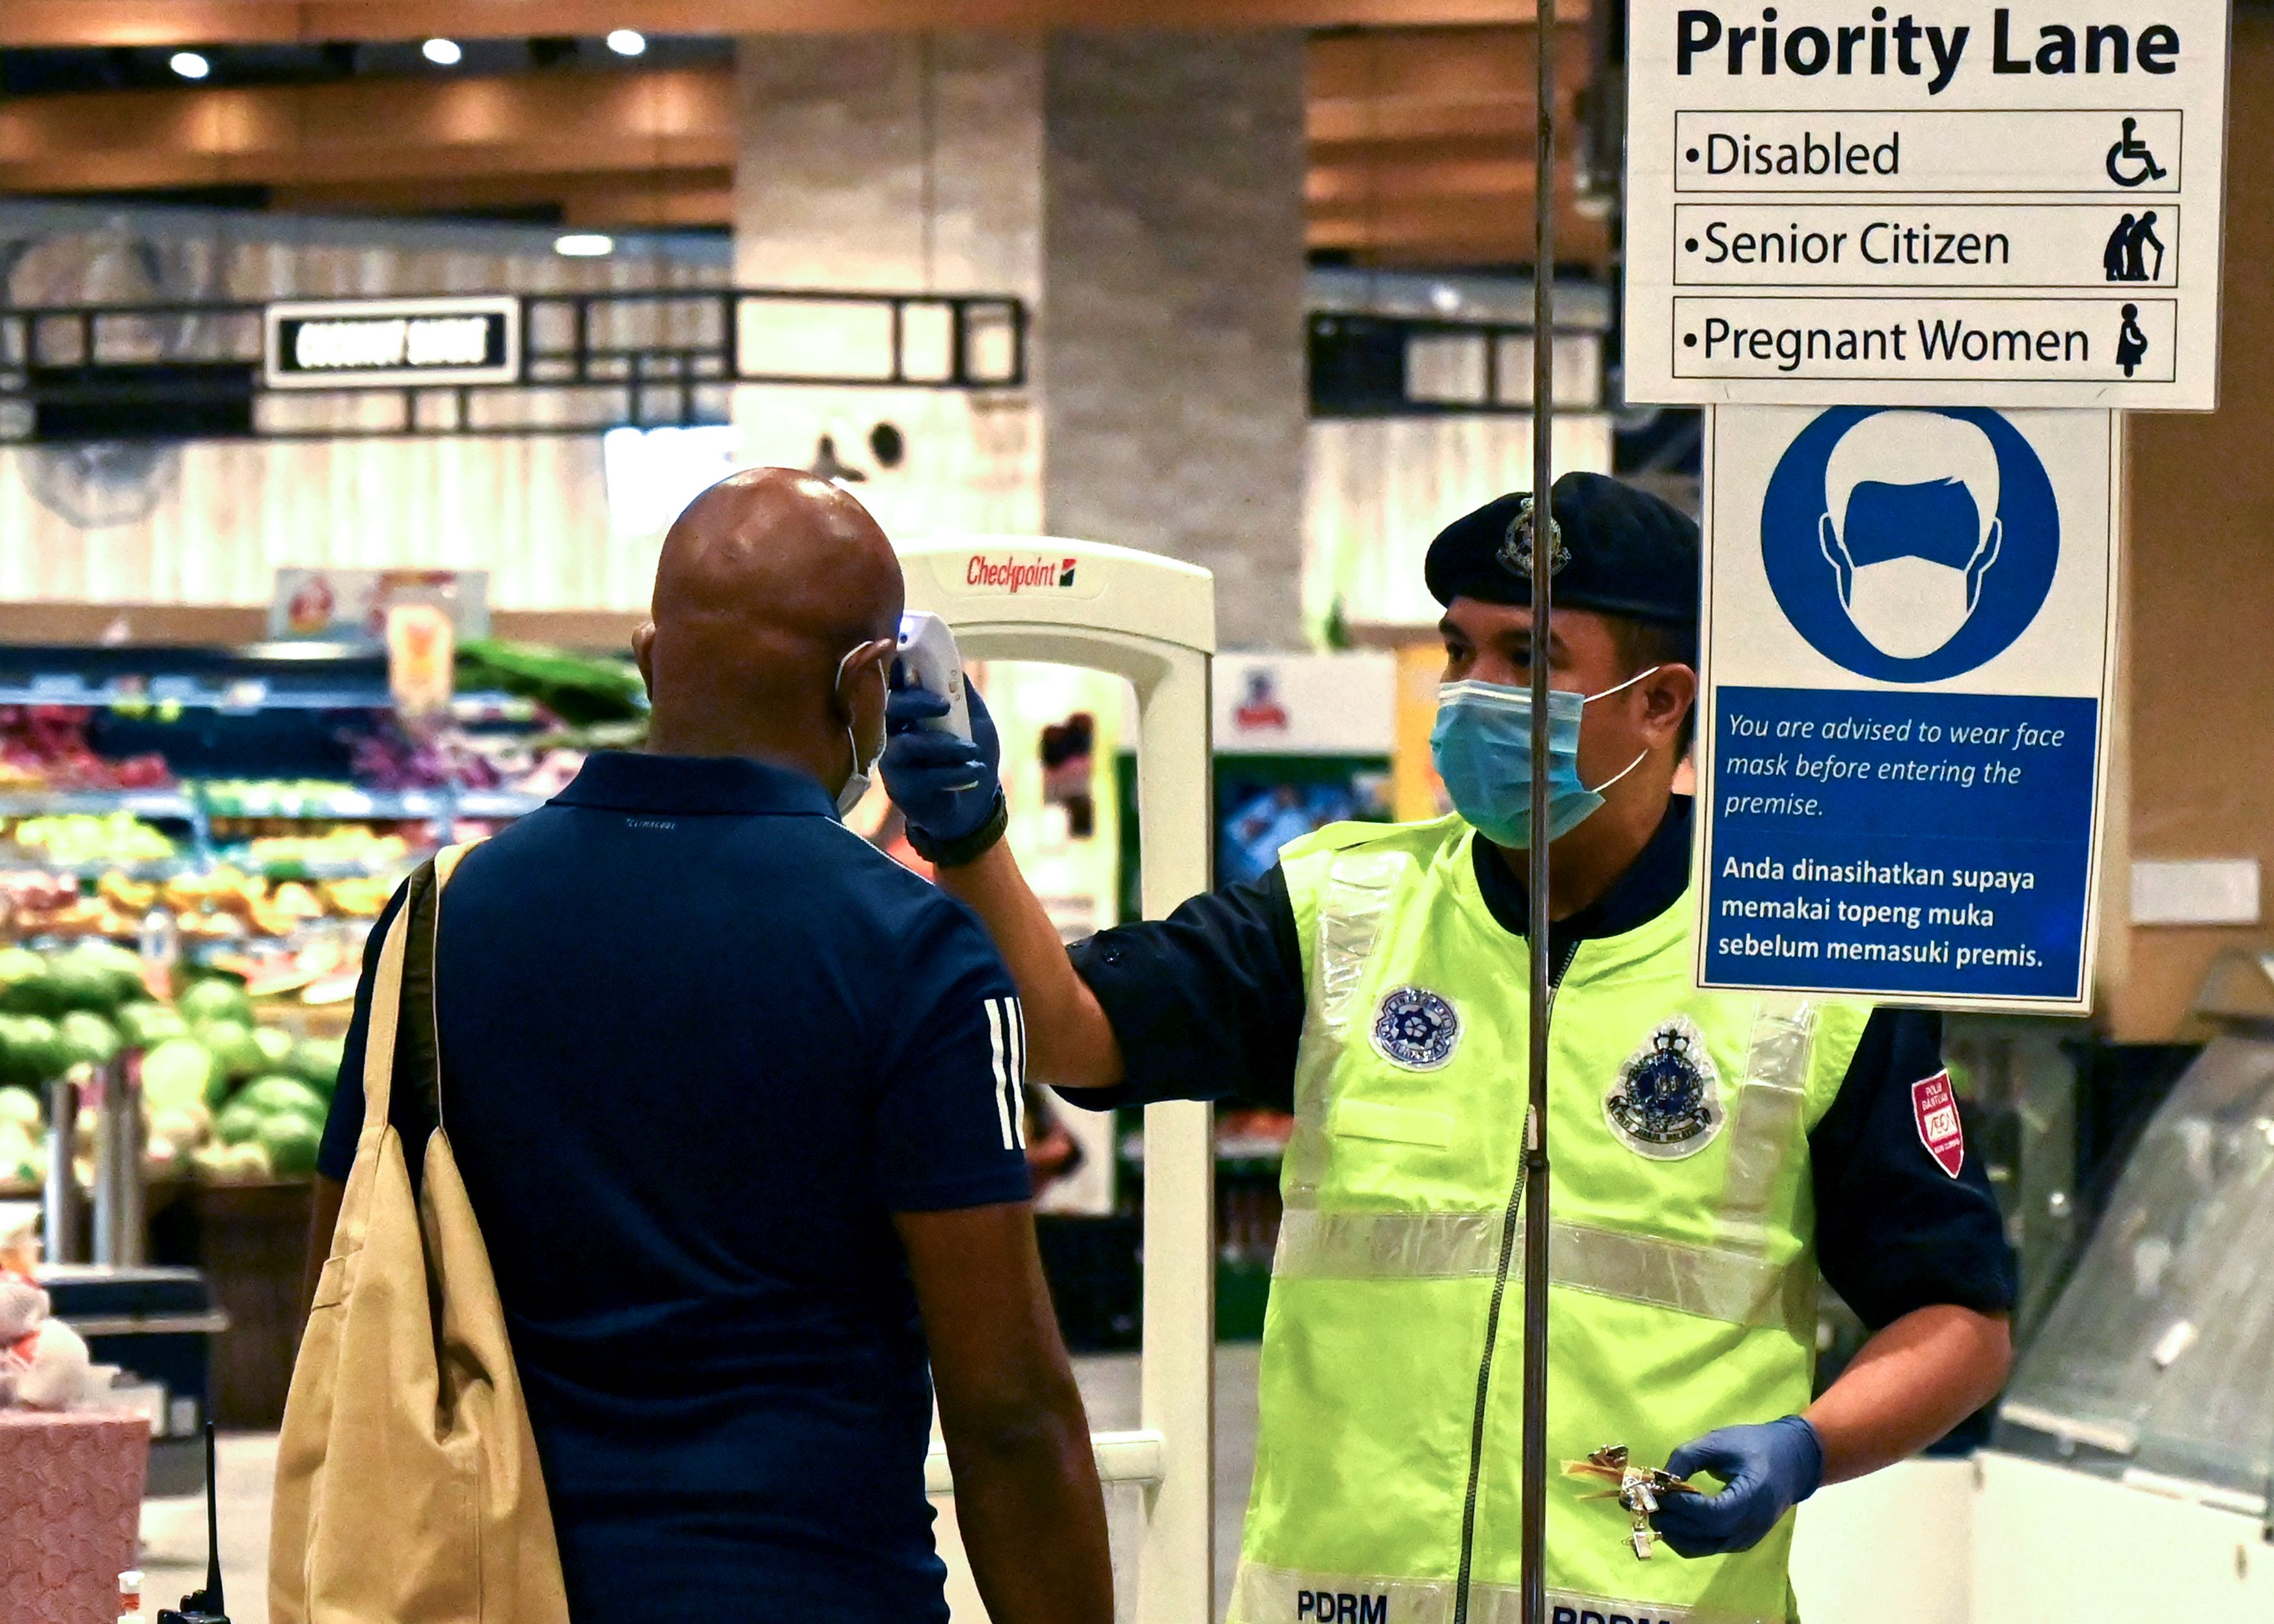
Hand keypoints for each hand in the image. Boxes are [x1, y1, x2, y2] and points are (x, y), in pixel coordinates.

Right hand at [883, 681, 1002, 846]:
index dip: (901, 670)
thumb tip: (958, 668)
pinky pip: (922, 776)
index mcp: (913, 713)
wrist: (974, 807)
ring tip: (972, 751)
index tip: (914, 660)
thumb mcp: (977, 724)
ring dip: (943, 745)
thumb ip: (966, 698)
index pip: (900, 685)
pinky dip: (953, 772)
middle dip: (917, 702)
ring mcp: (895, 762)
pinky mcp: (901, 789)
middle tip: (944, 706)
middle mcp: (896, 733)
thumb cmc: (970, 758)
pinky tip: (975, 771)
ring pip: (906, 744)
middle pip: (892, 708)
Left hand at [1653, 1415, 1823, 1557]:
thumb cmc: (1754, 1446)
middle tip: (1641, 1500)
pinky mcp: (1738, 1543)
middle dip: (1668, 1518)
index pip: (1713, 1513)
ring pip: (1700, 1547)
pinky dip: (1682, 1536)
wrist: (1791, 1462)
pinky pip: (1705, 1547)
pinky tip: (1667, 1517)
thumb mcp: (1720, 1441)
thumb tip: (1658, 1479)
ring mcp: (1745, 1539)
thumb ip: (1687, 1457)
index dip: (1681, 1505)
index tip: (1656, 1490)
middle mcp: (1751, 1526)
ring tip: (1649, 1508)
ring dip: (1671, 1531)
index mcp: (1754, 1496)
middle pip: (1703, 1533)